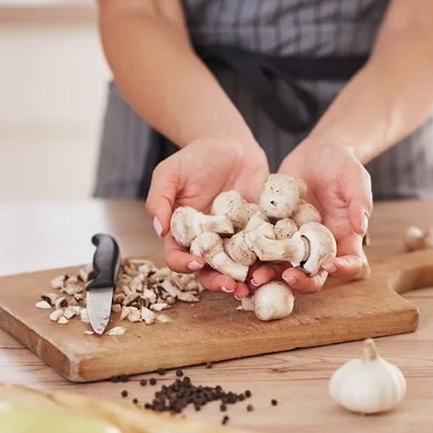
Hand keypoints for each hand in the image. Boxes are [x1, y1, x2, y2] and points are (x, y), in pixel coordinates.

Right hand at [145, 138, 267, 293]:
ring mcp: (234, 242)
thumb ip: (159, 199)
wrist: (231, 146)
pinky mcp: (257, 235)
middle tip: (231, 286)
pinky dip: (268, 262)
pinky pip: (263, 252)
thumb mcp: (170, 173)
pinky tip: (275, 266)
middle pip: (210, 271)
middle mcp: (208, 244)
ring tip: (254, 283)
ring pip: (237, 268)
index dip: (185, 264)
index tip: (197, 263)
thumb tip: (157, 229)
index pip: (178, 257)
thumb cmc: (196, 158)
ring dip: (245, 279)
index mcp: (184, 235)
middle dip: (219, 281)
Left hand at [245, 141, 371, 294]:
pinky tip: (242, 259)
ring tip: (257, 276)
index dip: (342, 269)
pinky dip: (255, 259)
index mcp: (344, 240)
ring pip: (286, 270)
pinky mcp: (276, 236)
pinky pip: (266, 252)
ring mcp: (297, 245)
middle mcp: (320, 249)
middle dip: (302, 281)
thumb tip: (362, 225)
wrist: (314, 155)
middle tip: (288, 276)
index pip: (349, 263)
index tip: (330, 264)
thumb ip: (359, 200)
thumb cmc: (340, 164)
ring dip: (273, 277)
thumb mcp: (354, 176)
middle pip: (315, 276)